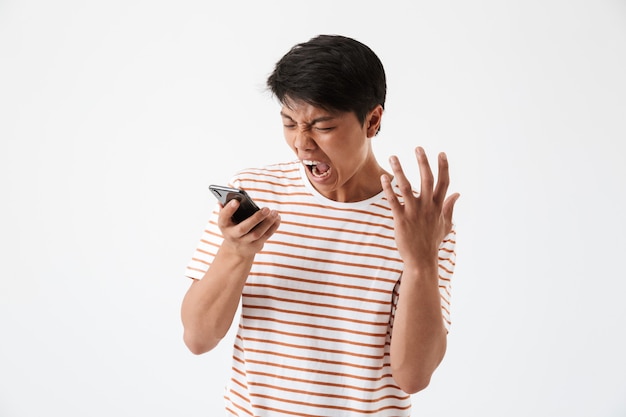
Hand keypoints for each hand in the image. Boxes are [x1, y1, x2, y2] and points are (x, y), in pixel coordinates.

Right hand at [217, 199, 280, 257]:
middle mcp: (232, 236)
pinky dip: (273, 227)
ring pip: (257, 234)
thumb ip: (228, 207)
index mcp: (224, 225)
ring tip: (274, 212)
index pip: (223, 217)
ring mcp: (244, 243)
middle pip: (243, 228)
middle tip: (266, 209)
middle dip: (256, 218)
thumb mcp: (228, 218)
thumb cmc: (233, 226)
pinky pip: (265, 236)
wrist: (236, 249)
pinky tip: (277, 218)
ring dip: (268, 223)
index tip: (236, 201)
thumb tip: (233, 193)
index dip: (229, 209)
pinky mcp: (255, 246)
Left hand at [381, 147, 458, 269]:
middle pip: (427, 180)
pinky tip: (383, 177)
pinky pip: (393, 201)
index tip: (441, 153)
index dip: (443, 167)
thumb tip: (457, 194)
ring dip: (399, 170)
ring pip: (406, 187)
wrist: (421, 259)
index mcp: (438, 206)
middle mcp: (427, 207)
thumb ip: (450, 207)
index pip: (443, 183)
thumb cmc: (433, 241)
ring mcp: (414, 212)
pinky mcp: (401, 219)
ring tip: (393, 156)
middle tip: (418, 148)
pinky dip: (388, 188)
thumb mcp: (445, 224)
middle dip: (423, 162)